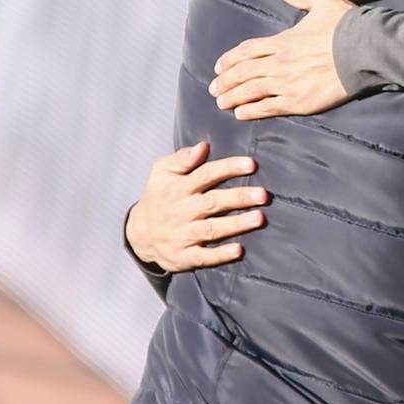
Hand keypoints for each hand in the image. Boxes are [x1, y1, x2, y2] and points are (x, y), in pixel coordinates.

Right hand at [126, 141, 267, 271]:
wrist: (140, 233)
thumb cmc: (159, 196)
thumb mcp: (161, 172)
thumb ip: (182, 159)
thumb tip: (203, 146)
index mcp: (178, 188)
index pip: (205, 174)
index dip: (228, 168)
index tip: (251, 164)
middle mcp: (181, 211)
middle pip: (213, 202)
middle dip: (239, 198)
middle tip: (263, 194)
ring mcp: (182, 235)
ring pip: (212, 229)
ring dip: (236, 225)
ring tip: (259, 218)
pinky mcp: (184, 256)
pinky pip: (203, 257)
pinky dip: (220, 255)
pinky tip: (239, 250)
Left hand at [208, 0, 353, 119]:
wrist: (365, 50)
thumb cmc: (345, 25)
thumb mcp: (321, 0)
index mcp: (283, 41)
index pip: (248, 51)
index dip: (231, 59)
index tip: (219, 66)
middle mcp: (280, 63)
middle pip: (244, 72)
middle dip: (226, 80)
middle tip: (214, 88)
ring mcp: (288, 84)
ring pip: (251, 91)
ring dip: (233, 97)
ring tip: (221, 102)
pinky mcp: (300, 101)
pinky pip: (269, 107)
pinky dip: (252, 111)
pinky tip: (241, 114)